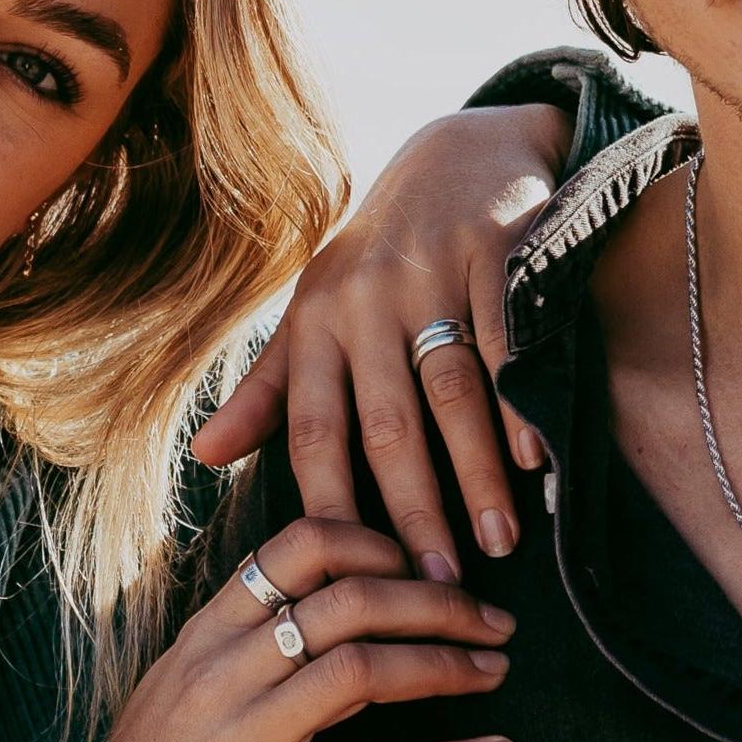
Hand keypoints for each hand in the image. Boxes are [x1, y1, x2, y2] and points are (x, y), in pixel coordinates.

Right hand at [0, 521, 516, 741]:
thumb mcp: (171, 706)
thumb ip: (234, 660)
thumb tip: (310, 626)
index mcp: (201, 643)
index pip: (298, 547)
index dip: (377, 543)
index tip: (424, 567)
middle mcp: (220, 678)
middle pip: (349, 597)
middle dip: (438, 601)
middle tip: (492, 621)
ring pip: (366, 670)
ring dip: (449, 665)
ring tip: (496, 672)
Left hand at [190, 103, 565, 583]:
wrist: (457, 156)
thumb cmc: (377, 258)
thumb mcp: (313, 315)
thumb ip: (269, 391)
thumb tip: (204, 458)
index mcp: (316, 325)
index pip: (315, 433)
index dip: (332, 507)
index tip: (353, 580)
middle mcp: (366, 301)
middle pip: (389, 428)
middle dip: (413, 512)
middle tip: (436, 586)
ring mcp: (431, 274)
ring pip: (454, 394)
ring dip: (478, 475)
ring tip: (499, 544)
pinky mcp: (494, 251)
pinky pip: (510, 345)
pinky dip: (522, 406)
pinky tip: (537, 465)